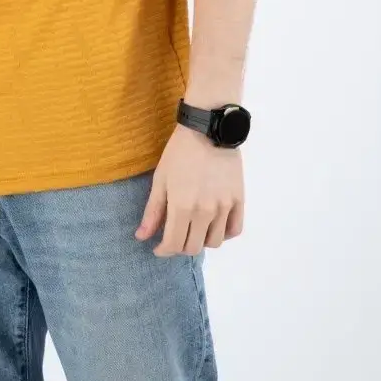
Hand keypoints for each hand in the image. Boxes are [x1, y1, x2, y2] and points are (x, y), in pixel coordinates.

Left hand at [135, 124, 243, 255]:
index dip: (163, 250)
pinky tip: (213, 225)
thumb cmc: (178, 153)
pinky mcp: (239, 200)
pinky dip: (223, 234)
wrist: (208, 130)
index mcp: (182, 207)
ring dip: (201, 241)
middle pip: (193, 247)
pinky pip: (234, 230)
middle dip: (180, 247)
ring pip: (214, 242)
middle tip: (174, 236)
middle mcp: (205, 212)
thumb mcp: (160, 179)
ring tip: (193, 229)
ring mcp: (224, 207)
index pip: (173, 244)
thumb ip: (152, 211)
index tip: (158, 247)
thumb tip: (141, 237)